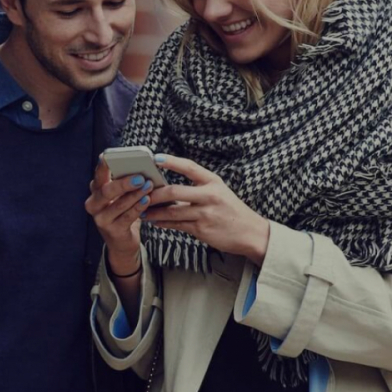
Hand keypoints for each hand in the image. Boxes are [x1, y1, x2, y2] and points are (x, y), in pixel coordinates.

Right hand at [85, 158, 155, 274]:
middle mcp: (94, 205)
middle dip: (123, 183)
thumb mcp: (120, 196)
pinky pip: (127, 217)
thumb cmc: (123, 213)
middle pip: (106, 191)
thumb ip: (124, 183)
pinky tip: (147, 200)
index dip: (102, 166)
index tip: (107, 155)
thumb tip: (141, 167)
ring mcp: (101, 219)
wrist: (122, 242)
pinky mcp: (112, 231)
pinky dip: (138, 208)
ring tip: (148, 186)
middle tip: (139, 177)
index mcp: (95, 191)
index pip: (98, 175)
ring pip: (118, 204)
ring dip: (135, 194)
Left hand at [141, 154, 271, 264]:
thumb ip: (197, 187)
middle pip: (174, 191)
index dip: (171, 161)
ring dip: (153, 211)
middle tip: (140, 193)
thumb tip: (168, 186)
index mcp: (213, 182)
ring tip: (142, 210)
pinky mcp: (201, 230)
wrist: (250, 233)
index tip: (155, 158)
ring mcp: (205, 213)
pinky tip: (154, 221)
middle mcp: (209, 195)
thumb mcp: (218, 191)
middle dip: (154, 194)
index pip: (189, 167)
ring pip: (171, 211)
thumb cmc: (231, 210)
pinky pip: (176, 225)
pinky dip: (162, 223)